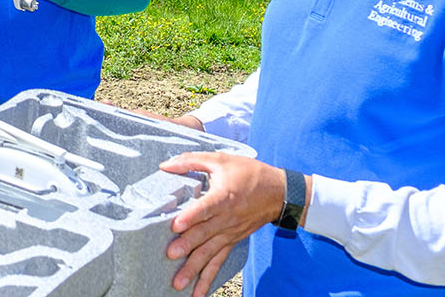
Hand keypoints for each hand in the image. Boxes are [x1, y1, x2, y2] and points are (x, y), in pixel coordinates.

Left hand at [157, 152, 286, 296]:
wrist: (279, 193)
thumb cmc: (249, 173)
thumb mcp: (221, 160)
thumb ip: (191, 161)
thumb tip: (165, 165)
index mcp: (224, 197)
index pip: (206, 208)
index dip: (191, 216)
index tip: (176, 225)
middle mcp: (227, 219)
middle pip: (205, 234)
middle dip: (187, 246)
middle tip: (170, 256)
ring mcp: (230, 233)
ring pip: (211, 253)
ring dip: (195, 269)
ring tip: (179, 282)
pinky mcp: (232, 241)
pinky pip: (220, 261)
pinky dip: (209, 278)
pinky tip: (198, 292)